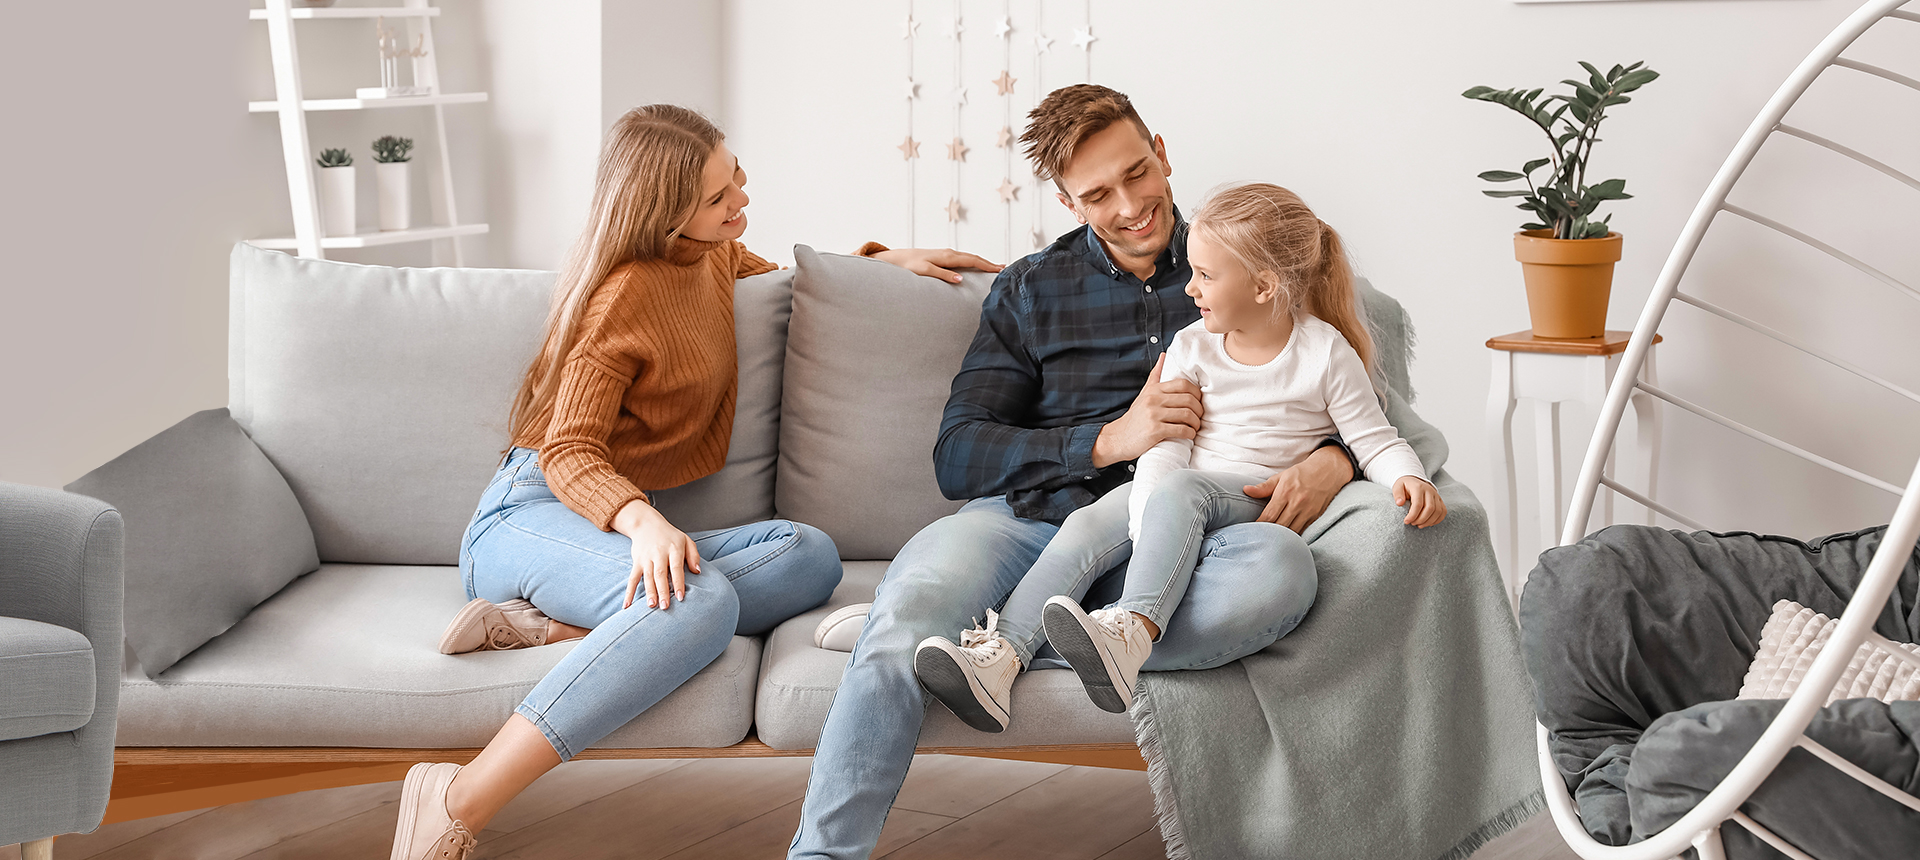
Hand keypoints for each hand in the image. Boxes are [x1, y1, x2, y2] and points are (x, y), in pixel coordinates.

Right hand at [611, 499, 701, 608]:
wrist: (646, 524)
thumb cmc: (670, 536)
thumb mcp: (686, 540)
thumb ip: (693, 556)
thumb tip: (697, 572)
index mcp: (674, 549)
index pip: (676, 567)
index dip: (678, 583)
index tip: (680, 597)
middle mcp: (659, 553)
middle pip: (660, 574)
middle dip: (662, 591)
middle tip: (665, 607)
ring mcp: (646, 558)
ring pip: (647, 577)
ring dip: (649, 592)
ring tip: (652, 606)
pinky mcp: (637, 562)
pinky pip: (632, 578)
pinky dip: (629, 592)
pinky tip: (627, 605)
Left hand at [873, 248, 1003, 283]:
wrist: (896, 259)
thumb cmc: (908, 266)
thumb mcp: (925, 271)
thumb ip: (943, 275)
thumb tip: (961, 280)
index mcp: (947, 257)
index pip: (973, 260)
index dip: (988, 265)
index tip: (1000, 270)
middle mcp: (949, 253)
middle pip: (974, 257)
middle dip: (989, 263)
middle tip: (1004, 268)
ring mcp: (946, 254)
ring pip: (969, 257)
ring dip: (982, 261)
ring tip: (994, 267)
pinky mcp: (942, 257)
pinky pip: (962, 259)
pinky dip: (973, 261)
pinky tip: (975, 265)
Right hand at [1092, 355, 1203, 467]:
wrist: (1118, 438)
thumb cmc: (1135, 417)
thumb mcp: (1144, 393)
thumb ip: (1155, 375)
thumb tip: (1164, 355)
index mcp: (1154, 390)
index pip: (1183, 384)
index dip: (1196, 393)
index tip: (1198, 402)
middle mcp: (1154, 399)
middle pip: (1188, 400)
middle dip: (1199, 410)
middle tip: (1199, 417)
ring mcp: (1154, 415)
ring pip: (1187, 415)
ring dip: (1196, 423)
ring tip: (1195, 427)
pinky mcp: (1155, 431)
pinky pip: (1180, 430)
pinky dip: (1189, 433)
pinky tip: (1189, 435)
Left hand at [1242, 444, 1350, 532]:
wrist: (1328, 471)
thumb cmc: (1301, 474)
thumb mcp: (1281, 477)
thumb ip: (1263, 487)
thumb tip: (1246, 490)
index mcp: (1285, 493)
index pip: (1268, 516)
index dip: (1258, 526)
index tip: (1250, 530)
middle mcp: (1297, 504)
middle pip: (1279, 527)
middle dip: (1267, 534)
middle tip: (1257, 539)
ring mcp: (1308, 512)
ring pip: (1291, 533)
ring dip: (1280, 538)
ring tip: (1269, 542)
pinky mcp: (1315, 518)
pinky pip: (1302, 532)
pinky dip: (1292, 537)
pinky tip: (1285, 540)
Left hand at [1394, 476, 1446, 528]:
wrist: (1414, 481)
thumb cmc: (1405, 486)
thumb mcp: (1397, 487)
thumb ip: (1397, 494)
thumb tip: (1399, 503)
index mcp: (1418, 487)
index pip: (1418, 504)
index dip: (1412, 515)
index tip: (1406, 521)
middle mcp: (1430, 491)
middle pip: (1430, 508)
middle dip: (1421, 519)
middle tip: (1412, 523)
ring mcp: (1436, 495)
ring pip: (1438, 511)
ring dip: (1428, 521)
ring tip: (1419, 525)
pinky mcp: (1440, 500)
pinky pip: (1443, 511)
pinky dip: (1437, 520)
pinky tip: (1428, 523)